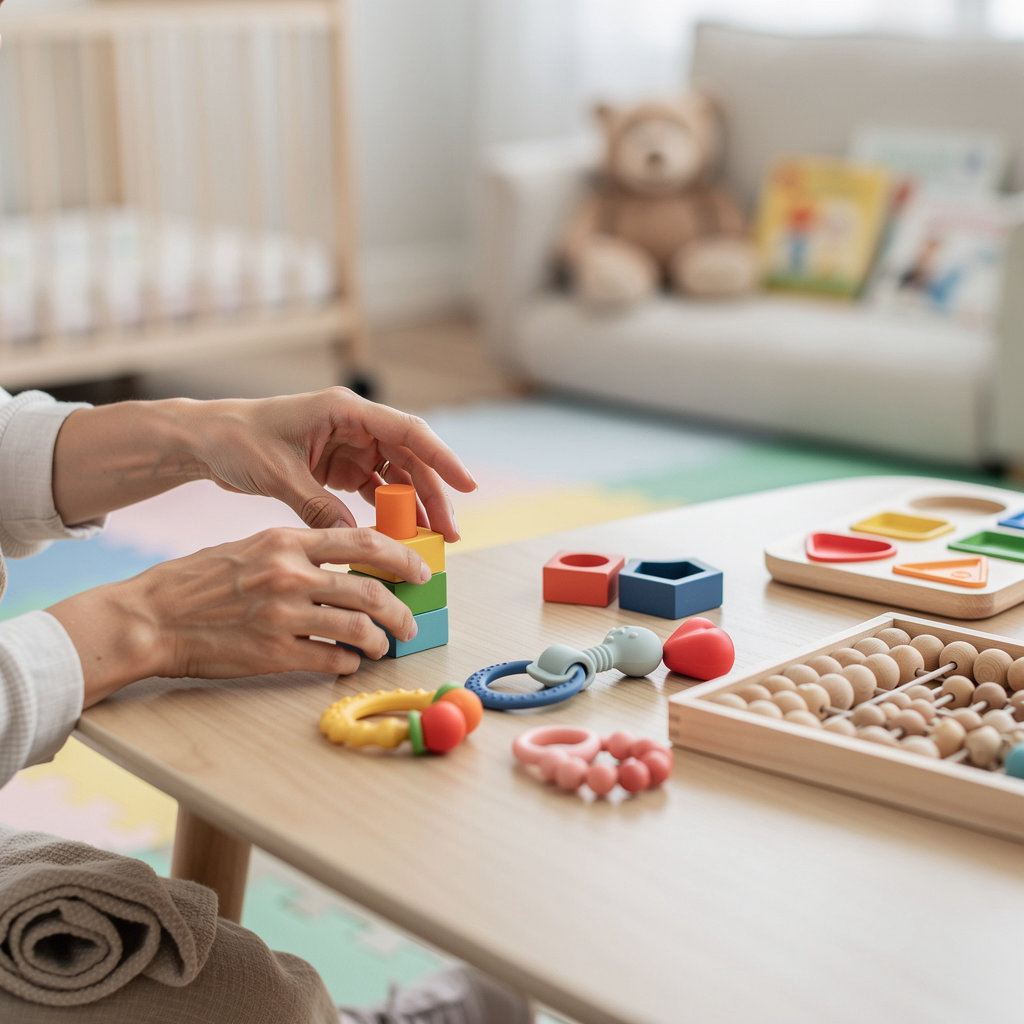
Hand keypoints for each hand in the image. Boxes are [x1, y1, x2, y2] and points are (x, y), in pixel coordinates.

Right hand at [48, 526, 431, 705]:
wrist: (151, 617)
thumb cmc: (198, 581)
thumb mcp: (250, 547)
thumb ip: (297, 552)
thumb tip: (347, 562)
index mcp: (285, 542)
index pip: (363, 541)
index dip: (402, 557)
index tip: (420, 571)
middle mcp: (289, 575)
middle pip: (370, 590)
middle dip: (400, 611)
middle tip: (409, 623)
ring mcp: (282, 616)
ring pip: (358, 628)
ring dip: (379, 642)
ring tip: (381, 647)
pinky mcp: (273, 654)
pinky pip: (330, 660)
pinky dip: (348, 663)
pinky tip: (347, 662)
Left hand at [188, 387, 475, 538]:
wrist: (208, 441)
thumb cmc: (238, 440)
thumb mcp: (279, 474)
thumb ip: (317, 505)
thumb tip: (353, 540)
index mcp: (344, 410)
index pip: (407, 430)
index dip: (442, 457)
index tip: (467, 484)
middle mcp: (355, 425)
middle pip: (409, 458)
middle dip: (432, 495)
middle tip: (449, 532)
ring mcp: (350, 446)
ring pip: (397, 476)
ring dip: (414, 506)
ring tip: (430, 540)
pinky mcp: (340, 467)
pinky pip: (375, 490)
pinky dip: (388, 512)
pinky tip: (399, 535)